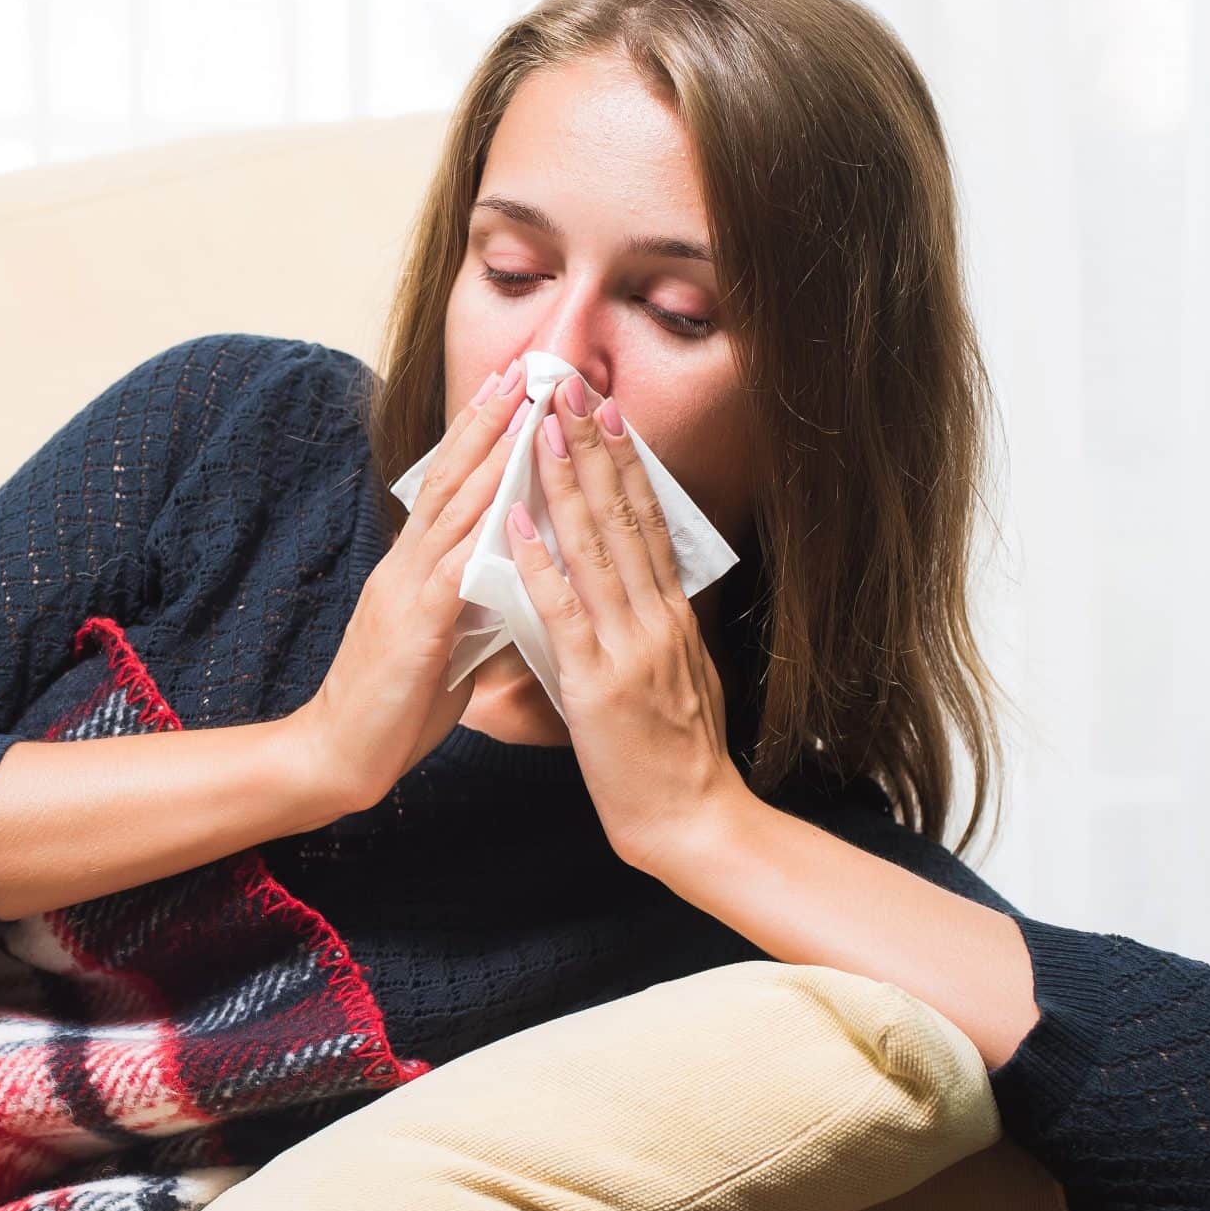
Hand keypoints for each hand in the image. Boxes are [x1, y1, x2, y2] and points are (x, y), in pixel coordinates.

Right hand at [291, 355, 532, 814]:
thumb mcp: (443, 647)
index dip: (481, 437)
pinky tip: (510, 494)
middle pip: (451, 478)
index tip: (514, 390)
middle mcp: (406, 567)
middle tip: (526, 366)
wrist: (337, 757)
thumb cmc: (394, 710)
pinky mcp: (414, 626)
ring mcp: (406, 591)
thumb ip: (473, 610)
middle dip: (489, 419)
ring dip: (492, 452)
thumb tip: (515, 586)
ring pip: (455, 507)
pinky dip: (484, 525)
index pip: (451, 490)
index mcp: (414, 572)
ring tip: (526, 403)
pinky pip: (453, 565)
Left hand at [504, 378, 750, 874]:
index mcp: (671, 616)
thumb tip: (641, 595)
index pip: (646, 523)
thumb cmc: (674, 759)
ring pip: (595, 549)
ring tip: (542, 428)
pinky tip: (516, 523)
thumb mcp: (672, 677)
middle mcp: (655, 619)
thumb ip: (653, 632)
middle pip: (623, 517)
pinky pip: (564, 611)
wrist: (693, 822)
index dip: (623, 464)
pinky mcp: (598, 683)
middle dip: (593, 449)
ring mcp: (630, 647)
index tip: (603, 411)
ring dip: (565, 483)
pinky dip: (539, 563)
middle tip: (570, 388)